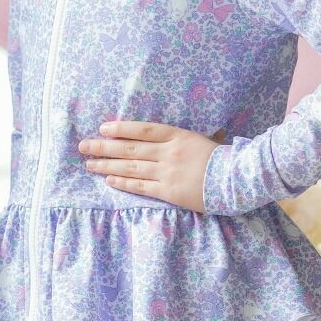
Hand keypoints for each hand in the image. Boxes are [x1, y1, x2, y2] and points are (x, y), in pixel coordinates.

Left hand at [77, 122, 226, 213]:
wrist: (236, 179)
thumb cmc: (219, 158)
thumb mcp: (199, 139)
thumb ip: (177, 138)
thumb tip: (154, 136)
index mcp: (177, 135)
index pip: (143, 129)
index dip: (121, 128)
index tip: (102, 128)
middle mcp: (169, 152)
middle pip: (130, 148)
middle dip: (104, 147)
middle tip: (84, 146)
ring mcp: (168, 172)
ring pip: (131, 168)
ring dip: (107, 166)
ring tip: (90, 164)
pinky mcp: (169, 191)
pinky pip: (141, 186)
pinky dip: (123, 183)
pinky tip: (109, 180)